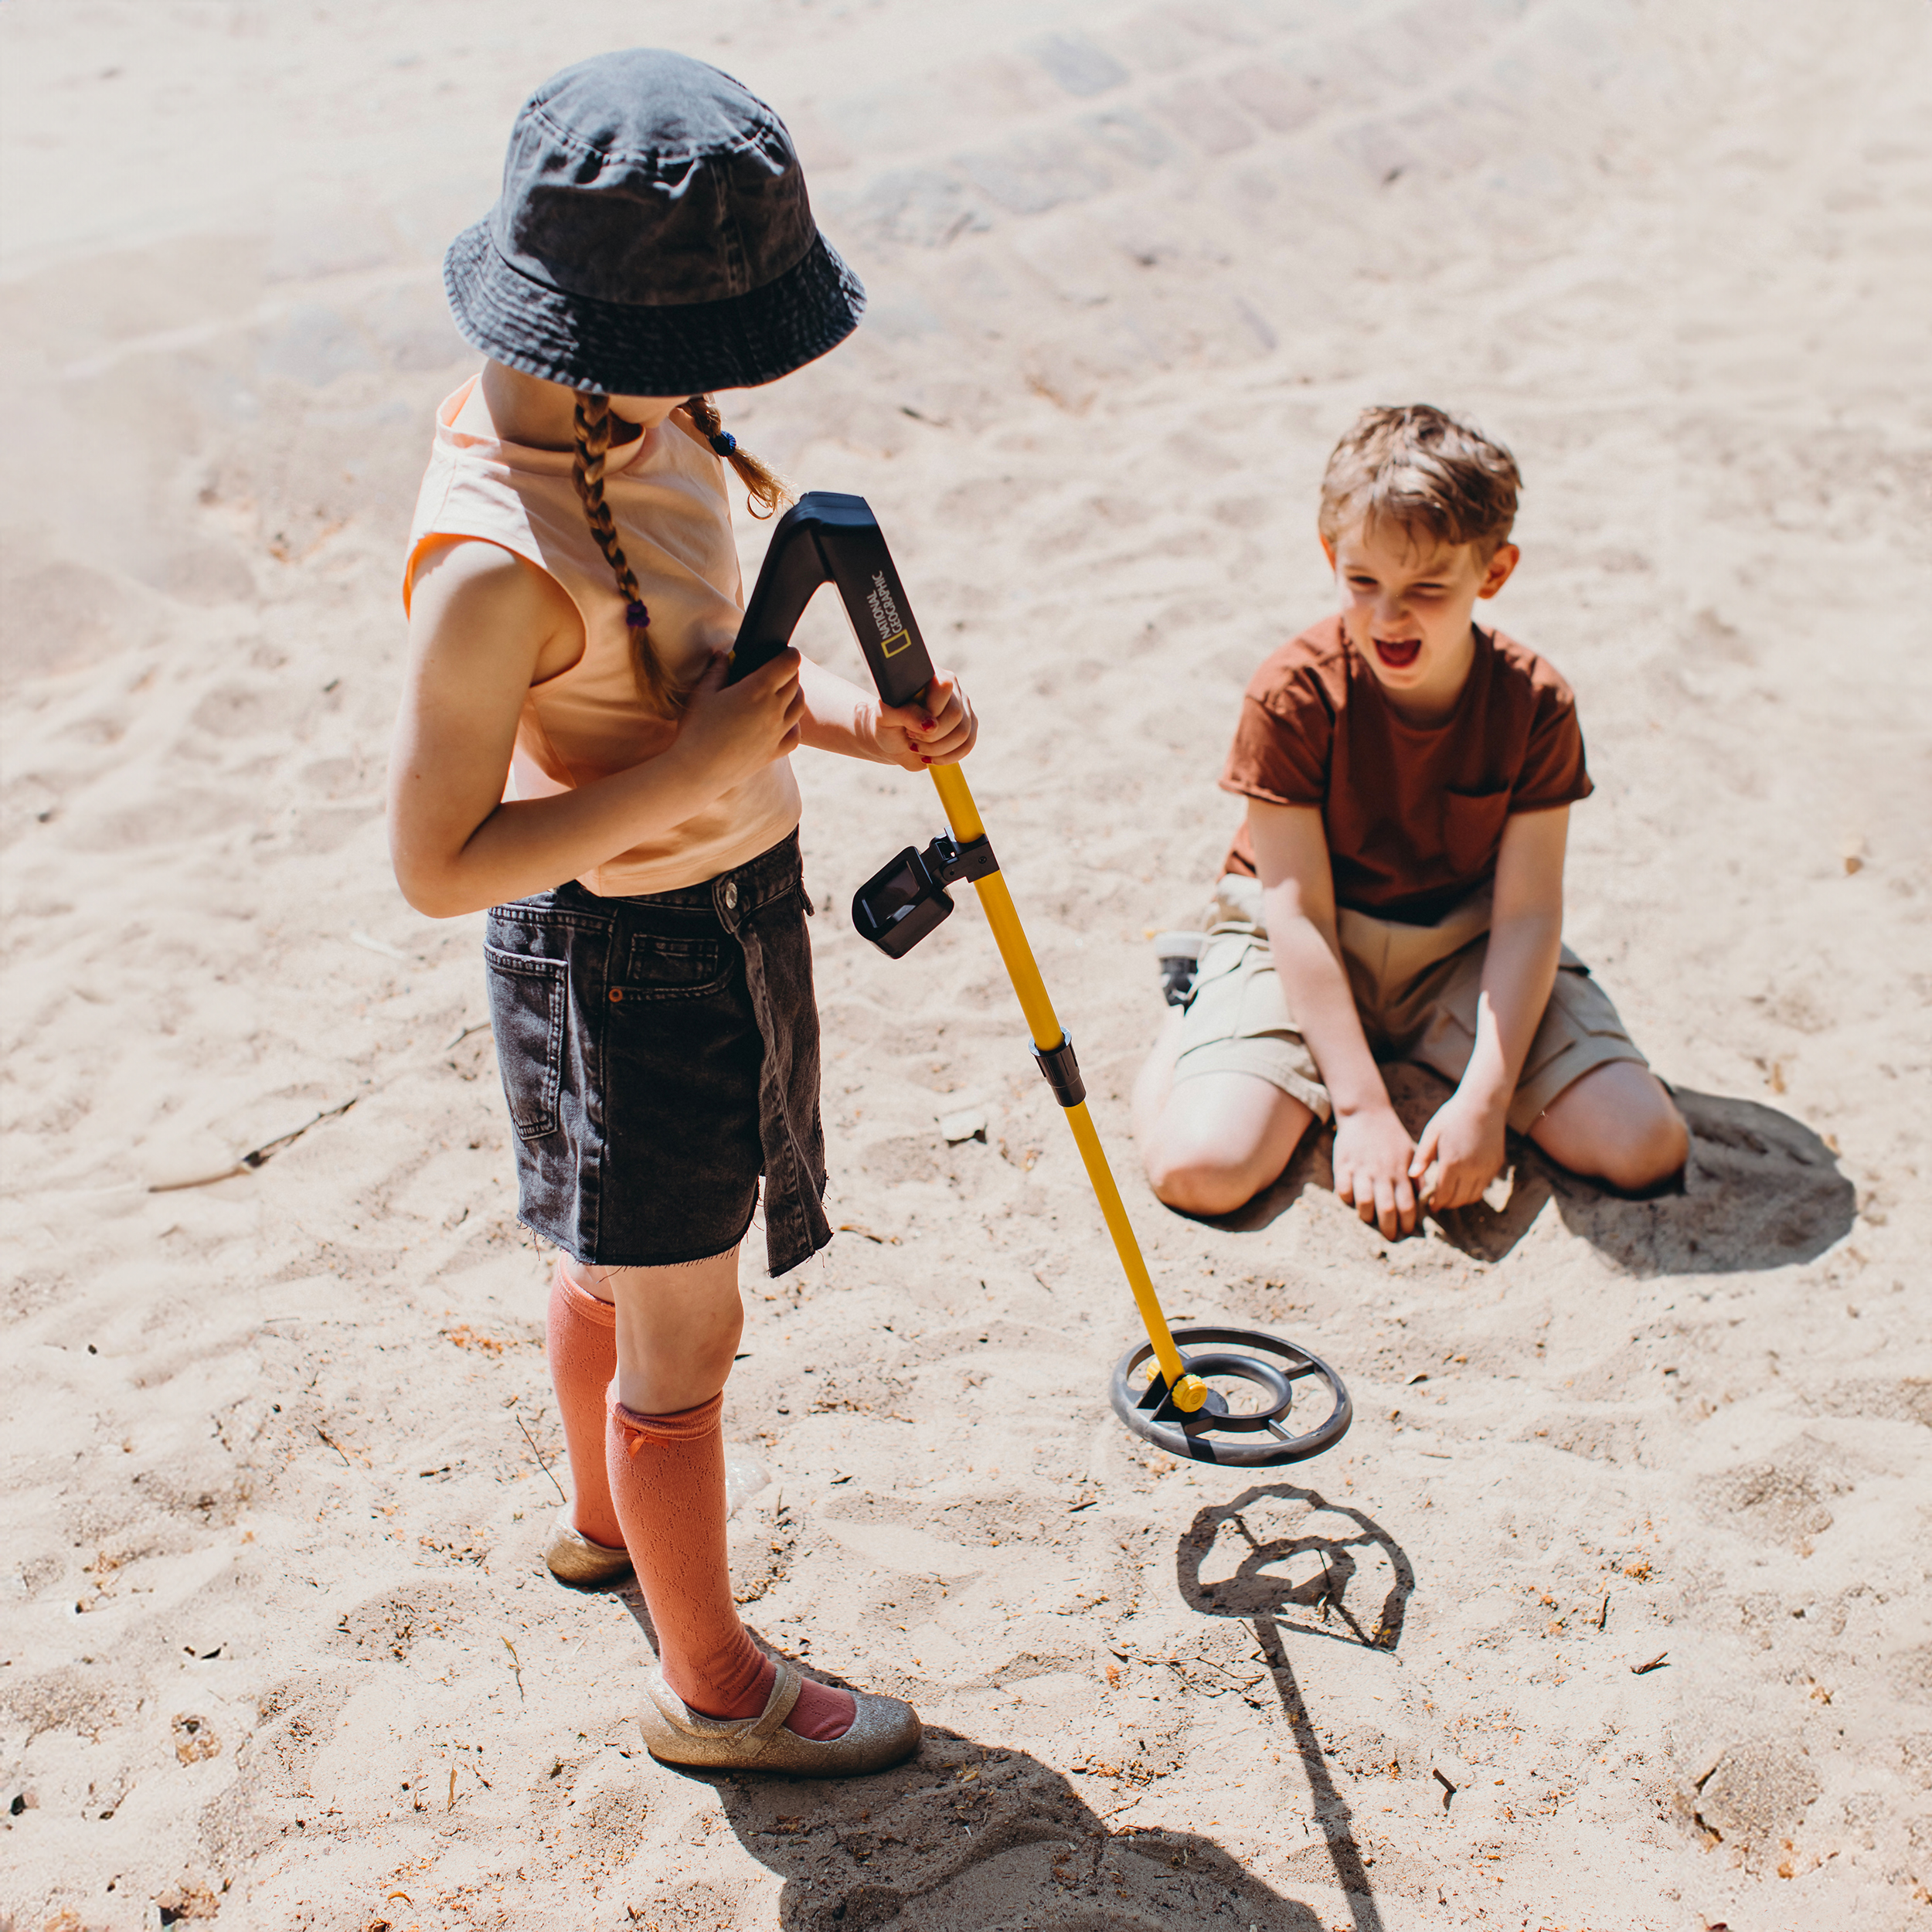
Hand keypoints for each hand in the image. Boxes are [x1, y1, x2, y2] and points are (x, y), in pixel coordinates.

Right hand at [669, 647, 803, 797]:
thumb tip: (724, 655)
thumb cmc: (695, 729)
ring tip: (783, 692)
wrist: (697, 771)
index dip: (790, 654)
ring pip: (799, 707)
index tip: (786, 652)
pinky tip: (782, 721)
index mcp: (757, 689)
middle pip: (795, 683)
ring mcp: (777, 733)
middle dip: (789, 672)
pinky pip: (795, 734)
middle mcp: (773, 710)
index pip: (788, 664)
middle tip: (779, 669)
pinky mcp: (774, 752)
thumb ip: (717, 670)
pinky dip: (793, 723)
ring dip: (795, 695)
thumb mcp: (703, 693)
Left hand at [867, 668, 977, 770]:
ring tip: (918, 746)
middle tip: (911, 736)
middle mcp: (951, 687)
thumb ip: (905, 714)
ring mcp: (962, 706)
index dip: (931, 709)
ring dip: (937, 748)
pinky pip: (967, 744)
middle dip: (930, 735)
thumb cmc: (886, 723)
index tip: (911, 724)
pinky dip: (947, 757)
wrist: (893, 740)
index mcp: (929, 675)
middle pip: (955, 714)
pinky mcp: (969, 725)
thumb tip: (930, 725)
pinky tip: (931, 756)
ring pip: (963, 733)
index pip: (944, 686)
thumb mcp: (886, 717)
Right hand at [1331, 1104, 1418, 1238]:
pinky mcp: (1343, 1164)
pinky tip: (1351, 1201)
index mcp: (1400, 1171)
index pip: (1407, 1204)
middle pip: (1387, 1208)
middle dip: (1389, 1227)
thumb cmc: (1390, 1134)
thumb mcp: (1409, 1151)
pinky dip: (1347, 1199)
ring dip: (1367, 1216)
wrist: (1365, 1111)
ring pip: (1365, 1202)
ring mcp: (1361, 1169)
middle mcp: (1382, 1173)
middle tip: (1389, 1236)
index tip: (1406, 1231)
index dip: (1407, 1222)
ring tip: (1369, 1219)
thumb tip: (1423, 1195)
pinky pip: (1343, 1189)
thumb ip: (1415, 1174)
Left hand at [1410, 1089, 1507, 1211]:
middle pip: (1458, 1199)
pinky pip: (1484, 1187)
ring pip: (1473, 1196)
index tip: (1430, 1205)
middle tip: (1438, 1203)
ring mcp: (1486, 1168)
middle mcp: (1471, 1169)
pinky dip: (1473, 1191)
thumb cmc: (1452, 1116)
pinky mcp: (1495, 1165)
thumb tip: (1411, 1176)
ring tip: (1450, 1196)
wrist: (1483, 1104)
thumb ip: (1422, 1157)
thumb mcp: (1432, 1133)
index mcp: (1452, 1163)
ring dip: (1460, 1200)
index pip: (1443, 1194)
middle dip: (1447, 1204)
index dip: (1436, 1203)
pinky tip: (1463, 1186)